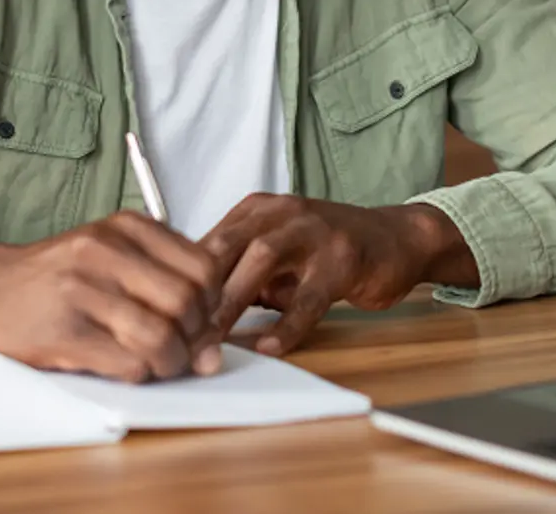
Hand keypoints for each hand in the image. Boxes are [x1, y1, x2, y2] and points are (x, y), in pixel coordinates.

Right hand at [0, 212, 223, 382]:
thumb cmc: (62, 275)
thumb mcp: (115, 256)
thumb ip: (167, 287)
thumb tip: (212, 350)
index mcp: (128, 227)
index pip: (203, 267)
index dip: (212, 303)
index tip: (201, 320)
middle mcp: (107, 251)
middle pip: (186, 302)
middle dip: (195, 337)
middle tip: (184, 349)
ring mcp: (83, 291)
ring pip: (161, 337)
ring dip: (170, 362)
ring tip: (160, 363)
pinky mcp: (64, 333)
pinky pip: (128, 363)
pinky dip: (141, 373)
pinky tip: (130, 366)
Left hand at [202, 194, 477, 356]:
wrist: (393, 238)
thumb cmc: (325, 250)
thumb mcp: (275, 252)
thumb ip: (237, 274)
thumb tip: (191, 313)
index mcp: (256, 209)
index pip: (206, 241)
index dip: (181, 280)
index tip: (162, 318)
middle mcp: (280, 212)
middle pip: (225, 246)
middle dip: (197, 292)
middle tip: (177, 335)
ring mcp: (313, 231)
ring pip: (261, 261)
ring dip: (231, 302)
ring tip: (212, 341)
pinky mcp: (342, 258)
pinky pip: (309, 295)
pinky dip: (286, 323)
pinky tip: (269, 347)